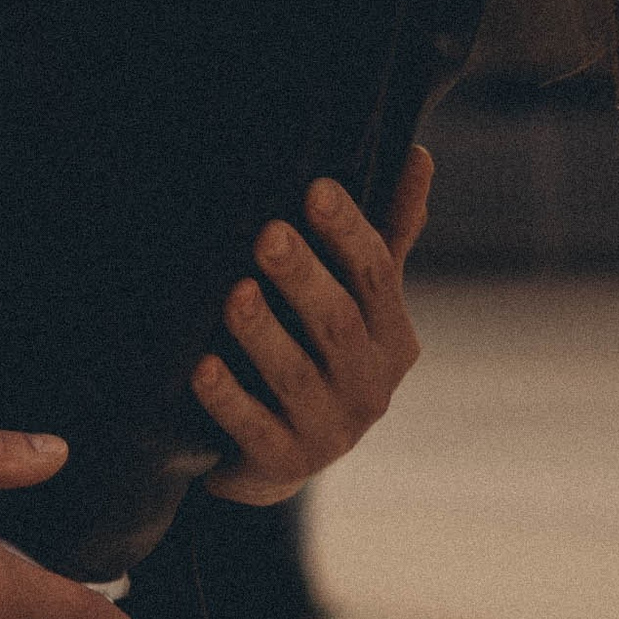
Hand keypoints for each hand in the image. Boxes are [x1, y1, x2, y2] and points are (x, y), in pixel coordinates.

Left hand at [195, 150, 431, 506]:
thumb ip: (386, 234)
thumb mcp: (358, 299)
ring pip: (296, 376)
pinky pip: (253, 429)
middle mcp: (371, 386)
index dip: (349, 232)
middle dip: (303, 277)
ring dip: (264, 334)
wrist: (277, 455)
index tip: (315, 189)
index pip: (378, 275)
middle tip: (267, 234)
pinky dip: (227, 399)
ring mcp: (330, 432)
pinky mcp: (285, 465)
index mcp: (392, 336)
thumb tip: (419, 153)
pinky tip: (200, 367)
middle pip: (338, 323)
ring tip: (234, 293)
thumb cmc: (320, 351)